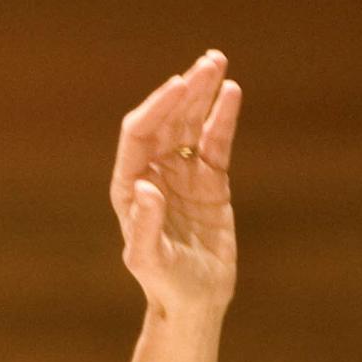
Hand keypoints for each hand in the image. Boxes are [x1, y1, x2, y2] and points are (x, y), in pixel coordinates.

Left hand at [110, 49, 241, 318]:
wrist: (194, 300)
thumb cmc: (165, 283)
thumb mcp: (150, 259)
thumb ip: (145, 225)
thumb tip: (146, 188)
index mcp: (130, 187)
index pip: (140, 135)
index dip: (158, 107)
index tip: (180, 85)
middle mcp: (154, 173)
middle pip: (167, 120)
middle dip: (186, 91)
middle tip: (209, 61)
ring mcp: (182, 175)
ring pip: (192, 124)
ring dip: (203, 94)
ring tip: (218, 63)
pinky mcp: (210, 182)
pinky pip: (216, 142)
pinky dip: (223, 118)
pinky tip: (231, 93)